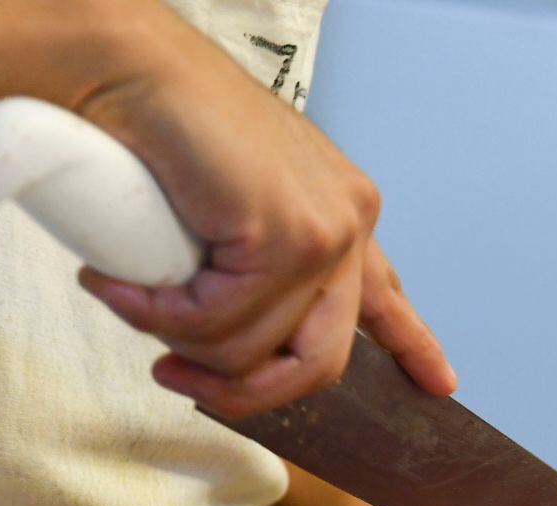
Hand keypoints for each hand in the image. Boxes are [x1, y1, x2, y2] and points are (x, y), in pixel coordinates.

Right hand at [71, 19, 455, 413]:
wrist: (124, 63)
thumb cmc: (159, 127)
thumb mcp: (224, 210)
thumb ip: (253, 267)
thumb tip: (241, 345)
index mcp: (339, 213)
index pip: (385, 299)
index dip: (412, 345)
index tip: (440, 384)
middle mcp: (347, 222)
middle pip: (318, 362)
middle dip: (242, 391)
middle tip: (174, 377)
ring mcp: (324, 231)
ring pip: (252, 352)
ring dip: (179, 342)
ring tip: (127, 295)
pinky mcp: (286, 236)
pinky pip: (217, 324)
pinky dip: (158, 316)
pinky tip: (117, 286)